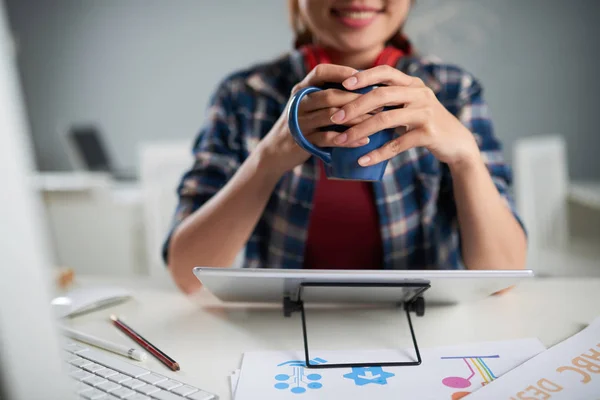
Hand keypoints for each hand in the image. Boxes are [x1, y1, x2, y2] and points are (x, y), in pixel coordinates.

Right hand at [257, 64, 370, 175]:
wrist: (276, 151)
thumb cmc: (302, 125)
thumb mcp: (308, 105)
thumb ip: (327, 94)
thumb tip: (364, 84)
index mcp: (301, 90)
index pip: (320, 72)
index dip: (341, 71)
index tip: (363, 75)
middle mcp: (299, 103)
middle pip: (330, 95)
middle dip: (357, 98)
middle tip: (379, 102)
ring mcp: (300, 122)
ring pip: (331, 116)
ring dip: (356, 118)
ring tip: (375, 120)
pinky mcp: (303, 141)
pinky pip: (328, 138)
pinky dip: (348, 139)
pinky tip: (363, 140)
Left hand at [328, 65, 479, 168]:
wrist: (456, 142)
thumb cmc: (424, 122)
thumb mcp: (410, 104)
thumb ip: (389, 99)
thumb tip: (351, 99)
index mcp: (412, 84)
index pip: (385, 72)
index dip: (364, 76)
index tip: (343, 83)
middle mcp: (419, 94)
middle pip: (381, 95)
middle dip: (355, 106)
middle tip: (335, 117)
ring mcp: (425, 113)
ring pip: (386, 119)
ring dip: (360, 131)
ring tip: (341, 141)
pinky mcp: (428, 134)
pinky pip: (397, 144)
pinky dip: (378, 153)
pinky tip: (362, 160)